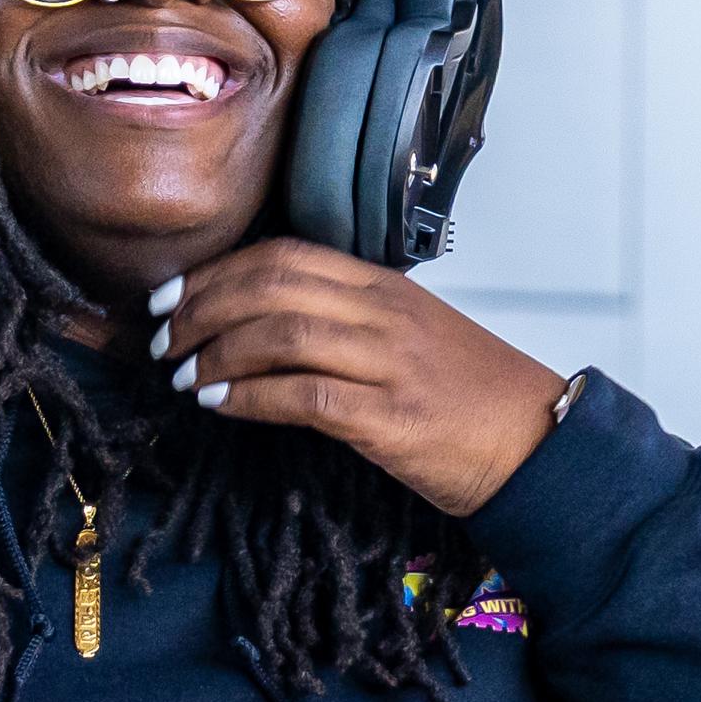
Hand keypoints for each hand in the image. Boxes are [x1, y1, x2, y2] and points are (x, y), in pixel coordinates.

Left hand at [148, 243, 568, 516]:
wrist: (540, 445)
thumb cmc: (472, 397)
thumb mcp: (413, 335)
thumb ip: (351, 319)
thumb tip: (268, 324)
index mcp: (387, 287)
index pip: (285, 256)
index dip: (217, 272)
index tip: (172, 296)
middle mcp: (385, 315)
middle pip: (271, 287)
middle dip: (200, 310)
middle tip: (161, 339)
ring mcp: (390, 364)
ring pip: (280, 335)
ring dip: (216, 355)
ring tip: (183, 377)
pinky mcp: (391, 418)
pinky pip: (303, 396)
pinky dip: (249, 398)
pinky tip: (220, 406)